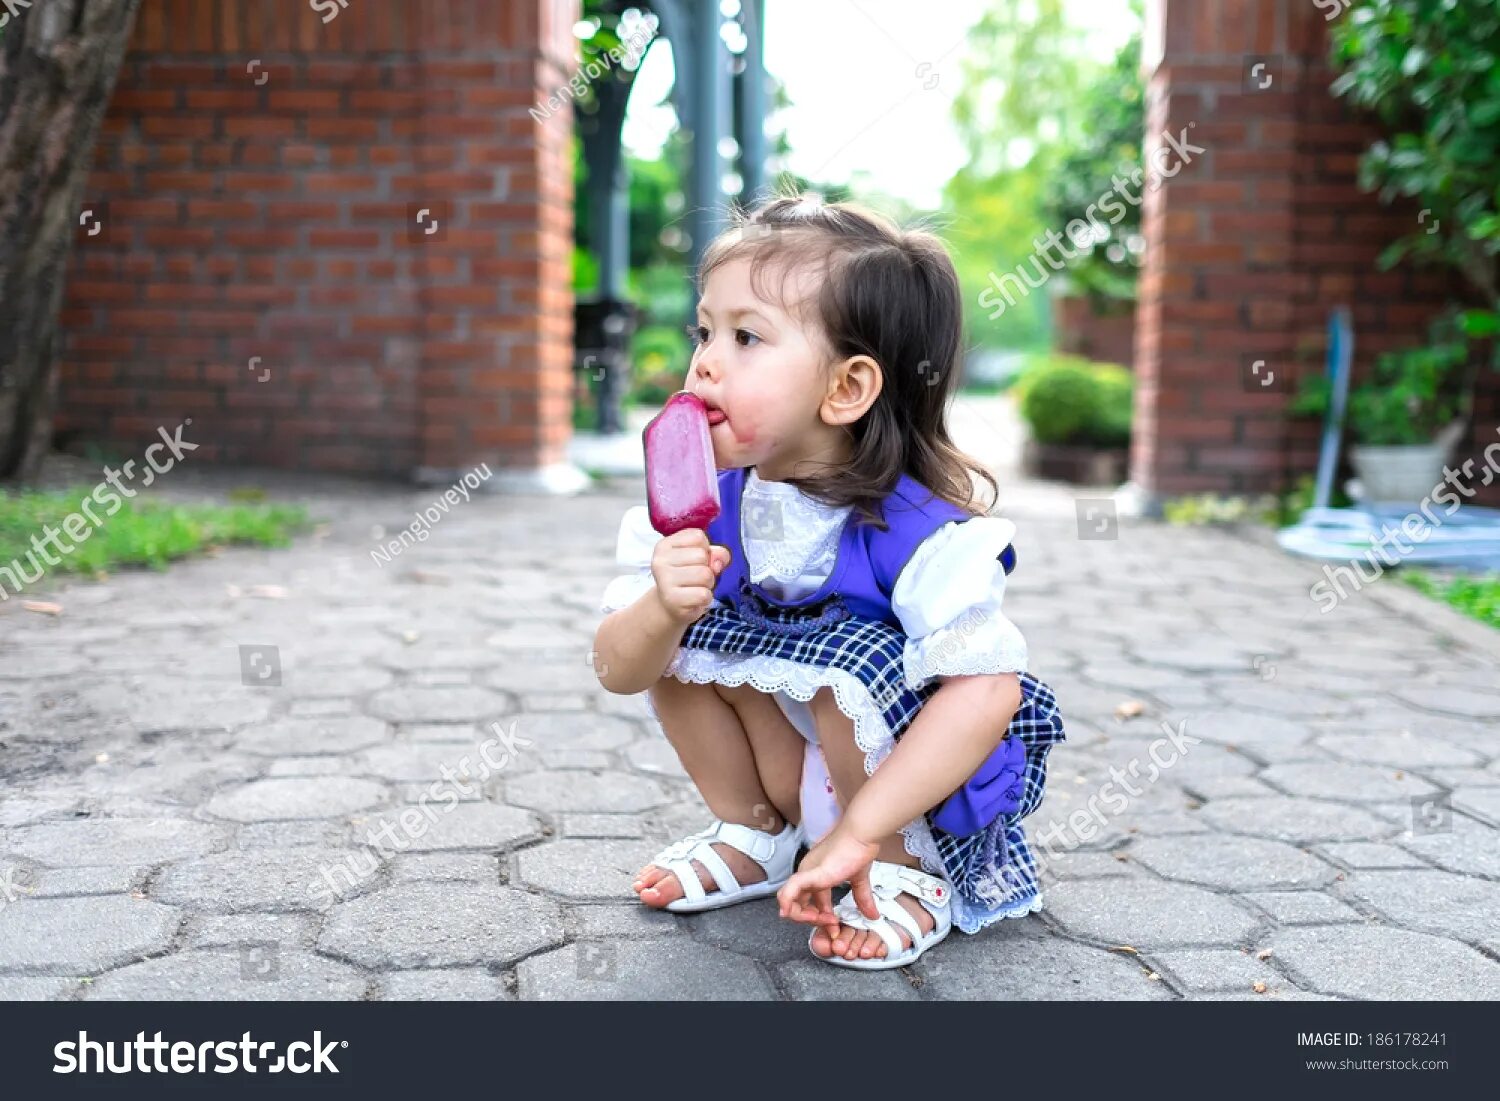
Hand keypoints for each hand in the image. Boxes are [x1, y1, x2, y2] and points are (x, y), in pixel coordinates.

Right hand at [650, 529, 729, 624]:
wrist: (671, 606)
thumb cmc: (688, 577)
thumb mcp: (702, 559)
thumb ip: (716, 553)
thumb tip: (718, 562)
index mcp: (665, 545)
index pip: (698, 537)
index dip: (705, 549)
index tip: (695, 560)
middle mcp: (660, 561)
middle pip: (701, 555)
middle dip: (707, 568)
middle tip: (696, 578)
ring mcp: (664, 580)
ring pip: (705, 574)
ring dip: (708, 583)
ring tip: (696, 587)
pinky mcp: (672, 599)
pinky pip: (704, 594)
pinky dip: (706, 598)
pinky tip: (694, 599)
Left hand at [777, 825, 880, 939]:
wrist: (860, 835)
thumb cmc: (859, 849)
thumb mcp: (859, 879)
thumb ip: (862, 897)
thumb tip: (873, 915)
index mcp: (817, 874)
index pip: (812, 902)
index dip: (822, 919)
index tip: (836, 929)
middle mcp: (807, 873)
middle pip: (798, 905)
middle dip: (814, 921)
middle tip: (832, 927)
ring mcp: (805, 873)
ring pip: (789, 902)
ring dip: (804, 918)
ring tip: (826, 922)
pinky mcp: (808, 874)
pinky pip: (789, 892)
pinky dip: (788, 905)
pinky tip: (794, 915)